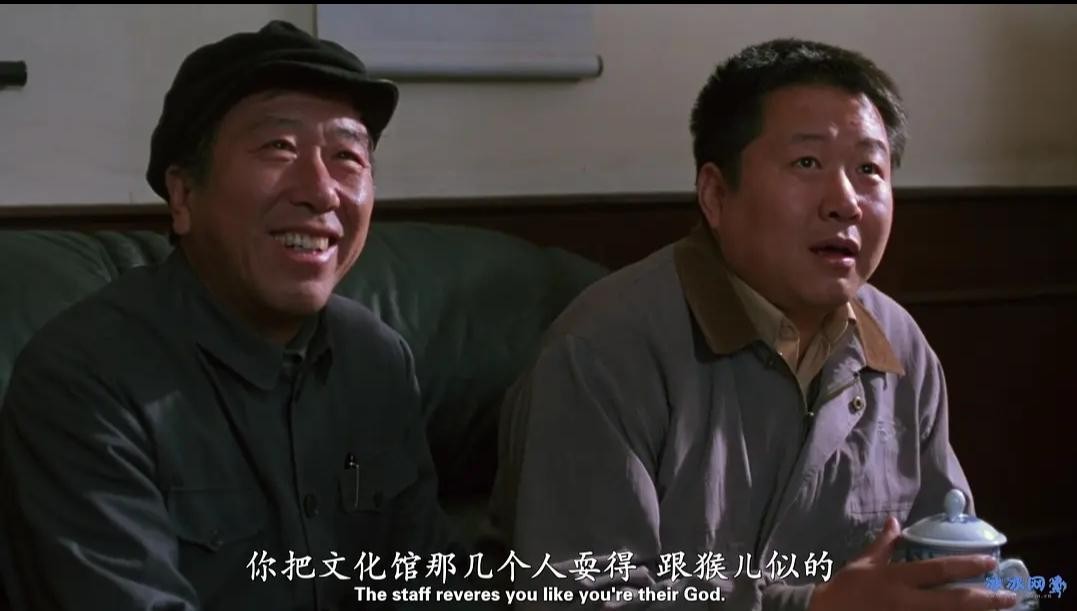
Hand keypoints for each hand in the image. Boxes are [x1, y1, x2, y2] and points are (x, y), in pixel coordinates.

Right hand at [808, 516, 1018, 610]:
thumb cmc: (846, 589)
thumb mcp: (863, 564)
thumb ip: (883, 545)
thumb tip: (895, 521)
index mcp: (896, 578)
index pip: (937, 570)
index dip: (966, 566)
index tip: (989, 562)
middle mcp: (906, 602)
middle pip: (952, 601)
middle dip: (984, 599)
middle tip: (1009, 597)